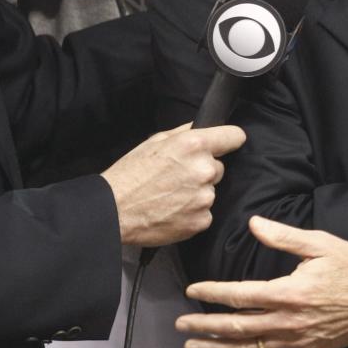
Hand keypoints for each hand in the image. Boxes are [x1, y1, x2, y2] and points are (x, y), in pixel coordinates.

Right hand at [101, 122, 245, 246]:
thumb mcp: (155, 141)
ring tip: (170, 195)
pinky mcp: (200, 220)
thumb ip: (184, 132)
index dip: (230, 139)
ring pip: (210, 190)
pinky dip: (192, 213)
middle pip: (218, 167)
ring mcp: (204, 197)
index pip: (234, 136)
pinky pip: (205, 213)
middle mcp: (203, 169)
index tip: (228, 143)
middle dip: (203, 170)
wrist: (114, 210)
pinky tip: (172, 210)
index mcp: (194, 145)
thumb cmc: (130, 174)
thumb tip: (203, 127)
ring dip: (197, 192)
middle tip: (177, 177)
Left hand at [176, 216, 347, 347]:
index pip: (240, 296)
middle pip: (237, 328)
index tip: (193, 289)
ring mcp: (295, 342)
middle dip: (205, 326)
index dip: (213, 292)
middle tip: (180, 325)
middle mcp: (288, 322)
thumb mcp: (319, 244)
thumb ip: (283, 237)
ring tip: (193, 347)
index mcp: (290, 293)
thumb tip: (253, 223)